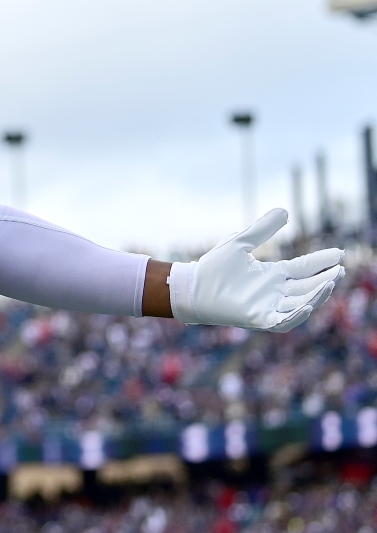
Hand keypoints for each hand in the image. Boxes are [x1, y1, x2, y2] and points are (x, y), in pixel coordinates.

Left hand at [168, 209, 342, 332]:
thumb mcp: (240, 243)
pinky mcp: (258, 318)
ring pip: (301, 303)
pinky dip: (297, 315)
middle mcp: (274, 291)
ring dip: (317, 295)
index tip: (340, 253)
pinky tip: (309, 304)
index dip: (321, 262)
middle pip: (308, 286)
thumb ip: (262, 229)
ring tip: (331, 282)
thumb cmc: (212, 267)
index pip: (304, 268)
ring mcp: (268, 306)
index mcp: (272, 274)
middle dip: (326, 279)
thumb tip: (285, 211)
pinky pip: (284, 320)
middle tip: (341, 269)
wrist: (191, 286)